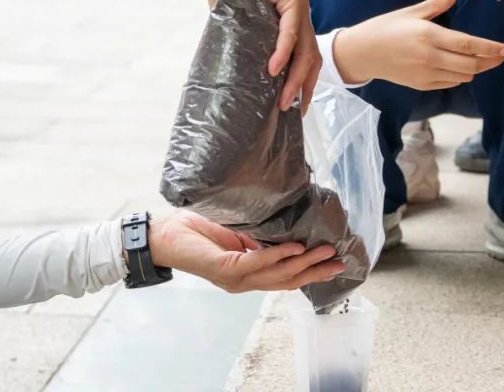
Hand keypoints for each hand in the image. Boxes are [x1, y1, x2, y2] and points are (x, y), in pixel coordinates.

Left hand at [148, 211, 343, 293]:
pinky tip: (294, 246)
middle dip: (316, 271)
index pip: (285, 277)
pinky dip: (278, 254)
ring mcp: (235, 278)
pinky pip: (256, 262)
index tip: (334, 262)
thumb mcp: (237, 230)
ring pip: (277, 274)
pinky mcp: (224, 269)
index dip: (311, 271)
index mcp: (248, 273)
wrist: (163, 235)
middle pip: (288, 280)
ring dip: (304, 262)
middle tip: (340, 261)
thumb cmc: (196, 230)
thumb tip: (289, 223)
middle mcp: (244, 281)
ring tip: (325, 252)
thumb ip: (259, 234)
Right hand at [208, 0, 321, 114]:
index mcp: (293, 22)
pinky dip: (283, 53)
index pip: (306, 57)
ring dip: (295, 77)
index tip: (298, 105)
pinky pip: (290, 32)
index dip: (304, 83)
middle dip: (303, 87)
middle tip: (293, 110)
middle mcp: (302, 15)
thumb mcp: (241, 24)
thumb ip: (248, 43)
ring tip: (284, 99)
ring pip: (304, 49)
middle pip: (311, 58)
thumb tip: (240, 70)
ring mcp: (300, 6)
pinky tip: (274, 69)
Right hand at [332, 0, 503, 89]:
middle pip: (471, 65)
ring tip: (480, 58)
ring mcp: (426, 74)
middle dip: (490, 61)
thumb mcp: (412, 12)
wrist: (362, 53)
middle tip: (501, 56)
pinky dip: (459, 76)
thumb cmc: (385, 27)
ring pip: (463, 76)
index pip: (469, 44)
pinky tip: (459, 66)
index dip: (491, 48)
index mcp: (429, 35)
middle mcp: (430, 58)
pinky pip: (450, 83)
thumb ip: (439, 1)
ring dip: (475, 68)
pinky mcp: (422, 85)